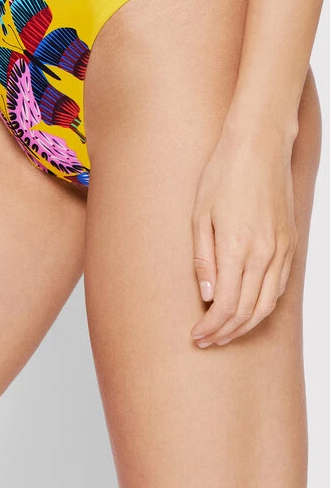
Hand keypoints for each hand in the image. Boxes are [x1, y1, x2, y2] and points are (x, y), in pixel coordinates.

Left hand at [190, 118, 297, 347]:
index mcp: (237, 248)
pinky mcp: (290, 243)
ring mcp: (282, 249)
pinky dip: (265, 305)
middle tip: (207, 340)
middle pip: (248, 311)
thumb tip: (208, 296)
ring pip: (268, 304)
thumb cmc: (222, 175)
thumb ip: (203, 259)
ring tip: (225, 332)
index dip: (211, 327)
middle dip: (226, 332)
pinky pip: (281, 286)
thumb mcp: (199, 215)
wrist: (258, 147)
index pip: (226, 306)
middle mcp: (264, 254)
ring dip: (246, 324)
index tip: (196, 336)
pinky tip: (249, 309)